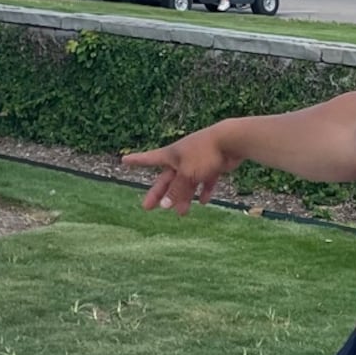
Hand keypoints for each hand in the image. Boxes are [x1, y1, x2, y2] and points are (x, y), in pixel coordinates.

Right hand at [124, 124, 240, 212]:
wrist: (231, 141)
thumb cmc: (204, 153)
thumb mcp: (186, 174)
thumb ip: (176, 191)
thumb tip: (164, 206)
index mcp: (171, 156)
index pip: (149, 159)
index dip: (136, 161)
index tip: (124, 160)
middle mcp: (181, 159)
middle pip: (167, 179)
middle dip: (159, 194)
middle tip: (148, 207)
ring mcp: (197, 162)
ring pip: (187, 183)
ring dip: (183, 198)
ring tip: (181, 213)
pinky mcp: (212, 165)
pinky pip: (205, 181)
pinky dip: (204, 190)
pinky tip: (204, 201)